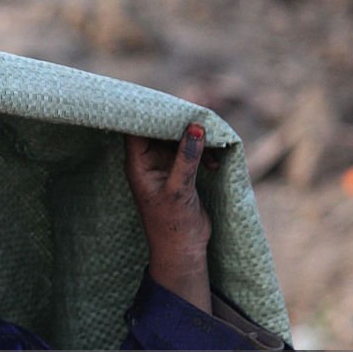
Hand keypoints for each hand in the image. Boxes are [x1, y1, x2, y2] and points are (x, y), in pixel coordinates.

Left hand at [124, 124, 216, 312]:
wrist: (183, 249)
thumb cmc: (172, 224)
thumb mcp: (180, 189)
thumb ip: (186, 158)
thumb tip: (195, 127)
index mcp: (137, 164)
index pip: (138, 128)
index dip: (152, 113)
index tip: (173, 102)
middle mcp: (147, 162)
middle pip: (159, 129)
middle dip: (181, 124)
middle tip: (204, 121)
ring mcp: (163, 166)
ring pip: (177, 138)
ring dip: (197, 140)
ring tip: (215, 151)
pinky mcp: (179, 171)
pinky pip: (189, 150)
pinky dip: (203, 152)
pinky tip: (215, 163)